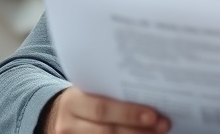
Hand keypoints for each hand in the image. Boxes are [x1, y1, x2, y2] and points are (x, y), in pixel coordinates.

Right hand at [42, 87, 170, 132]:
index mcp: (73, 101)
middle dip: (137, 129)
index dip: (129, 113)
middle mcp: (68, 124)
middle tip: (163, 125)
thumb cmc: (83, 99)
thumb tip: (150, 93)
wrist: (57, 115)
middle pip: (107, 131)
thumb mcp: (88, 90)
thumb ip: (110, 92)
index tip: (154, 114)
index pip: (102, 109)